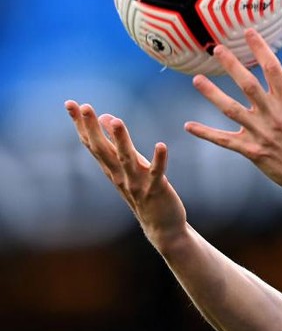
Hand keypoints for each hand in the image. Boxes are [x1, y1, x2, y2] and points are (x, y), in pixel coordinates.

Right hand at [65, 101, 186, 247]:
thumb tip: (106, 117)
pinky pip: (157, 173)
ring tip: (116, 120)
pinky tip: (161, 145)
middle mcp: (120, 176)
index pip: (92, 143)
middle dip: (92, 128)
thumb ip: (117, 144)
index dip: (81, 124)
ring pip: (127, 159)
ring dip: (121, 140)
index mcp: (112, 169)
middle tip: (84, 106)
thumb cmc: (145, 193)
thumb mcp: (129, 166)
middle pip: (103, 149)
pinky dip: (159, 160)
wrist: (162, 227)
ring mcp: (137, 184)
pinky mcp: (156, 190)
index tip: (70, 104)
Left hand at [185, 29, 281, 198]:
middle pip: (247, 84)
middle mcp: (273, 114)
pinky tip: (189, 126)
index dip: (259, 48)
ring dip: (212, 94)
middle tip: (216, 49)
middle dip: (231, 65)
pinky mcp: (252, 151)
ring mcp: (260, 133)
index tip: (248, 32)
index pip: (272, 68)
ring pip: (231, 109)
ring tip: (197, 80)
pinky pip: (225, 141)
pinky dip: (206, 134)